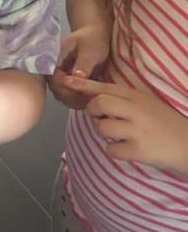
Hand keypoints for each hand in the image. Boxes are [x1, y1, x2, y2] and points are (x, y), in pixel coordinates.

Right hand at [49, 26, 109, 108]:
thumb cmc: (92, 39)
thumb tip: (77, 77)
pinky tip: (89, 99)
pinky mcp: (66, 83)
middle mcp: (53, 69)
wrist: (94, 37)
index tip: (83, 89)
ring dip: (74, 100)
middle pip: (55, 89)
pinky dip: (77, 101)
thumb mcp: (90, 49)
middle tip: (89, 96)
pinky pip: (68, 96)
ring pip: (61, 95)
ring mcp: (59, 77)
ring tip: (90, 99)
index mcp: (54, 58)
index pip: (54, 77)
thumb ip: (83, 62)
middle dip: (72, 95)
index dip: (67, 86)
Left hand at [64, 75, 187, 174]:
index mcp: (137, 96)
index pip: (105, 87)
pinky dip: (115, 151)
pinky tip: (128, 148)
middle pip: (99, 104)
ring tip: (121, 135)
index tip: (66, 80)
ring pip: (102, 128)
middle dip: (93, 111)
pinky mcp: (138, 150)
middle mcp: (136, 110)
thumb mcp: (146, 103)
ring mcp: (136, 130)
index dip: (83, 84)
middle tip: (101, 117)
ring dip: (106, 133)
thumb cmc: (164, 123)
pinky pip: (111, 149)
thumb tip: (94, 96)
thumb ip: (123, 99)